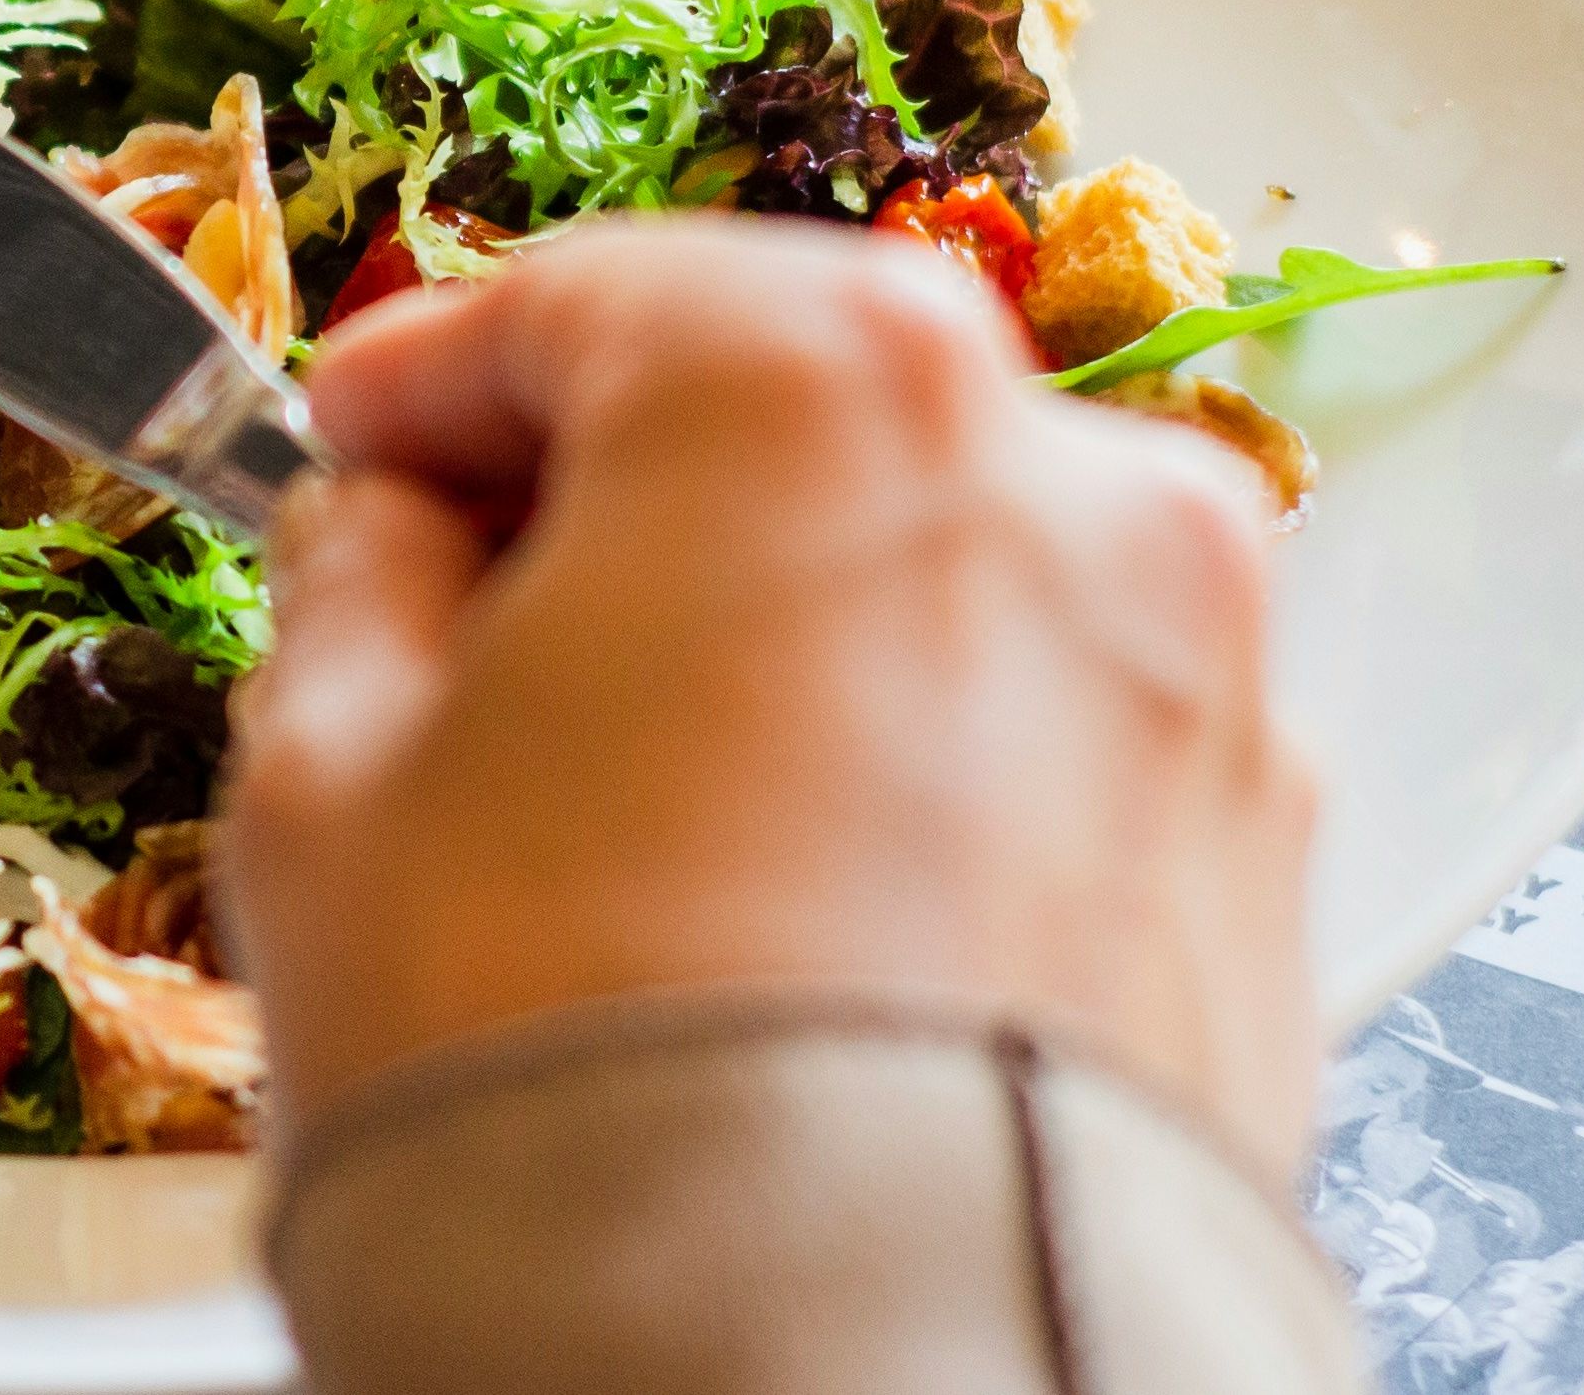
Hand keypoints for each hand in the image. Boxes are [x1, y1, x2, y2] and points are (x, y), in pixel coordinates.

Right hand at [227, 217, 1317, 1175]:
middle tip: (473, 637)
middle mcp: (1058, 479)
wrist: (827, 1390)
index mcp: (815, 382)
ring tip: (635, 825)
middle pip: (786, 416)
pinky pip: (1048, 751)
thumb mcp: (325, 781)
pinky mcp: (1258, 865)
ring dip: (790, 646)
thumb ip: (355, 581)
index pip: (577, 298)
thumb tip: (393, 543)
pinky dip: (927, 788)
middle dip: (626, 510)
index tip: (359, 451)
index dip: (428, 384)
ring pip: (935, 584)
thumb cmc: (576, 1084)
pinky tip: (789, 924)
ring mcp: (1193, 675)